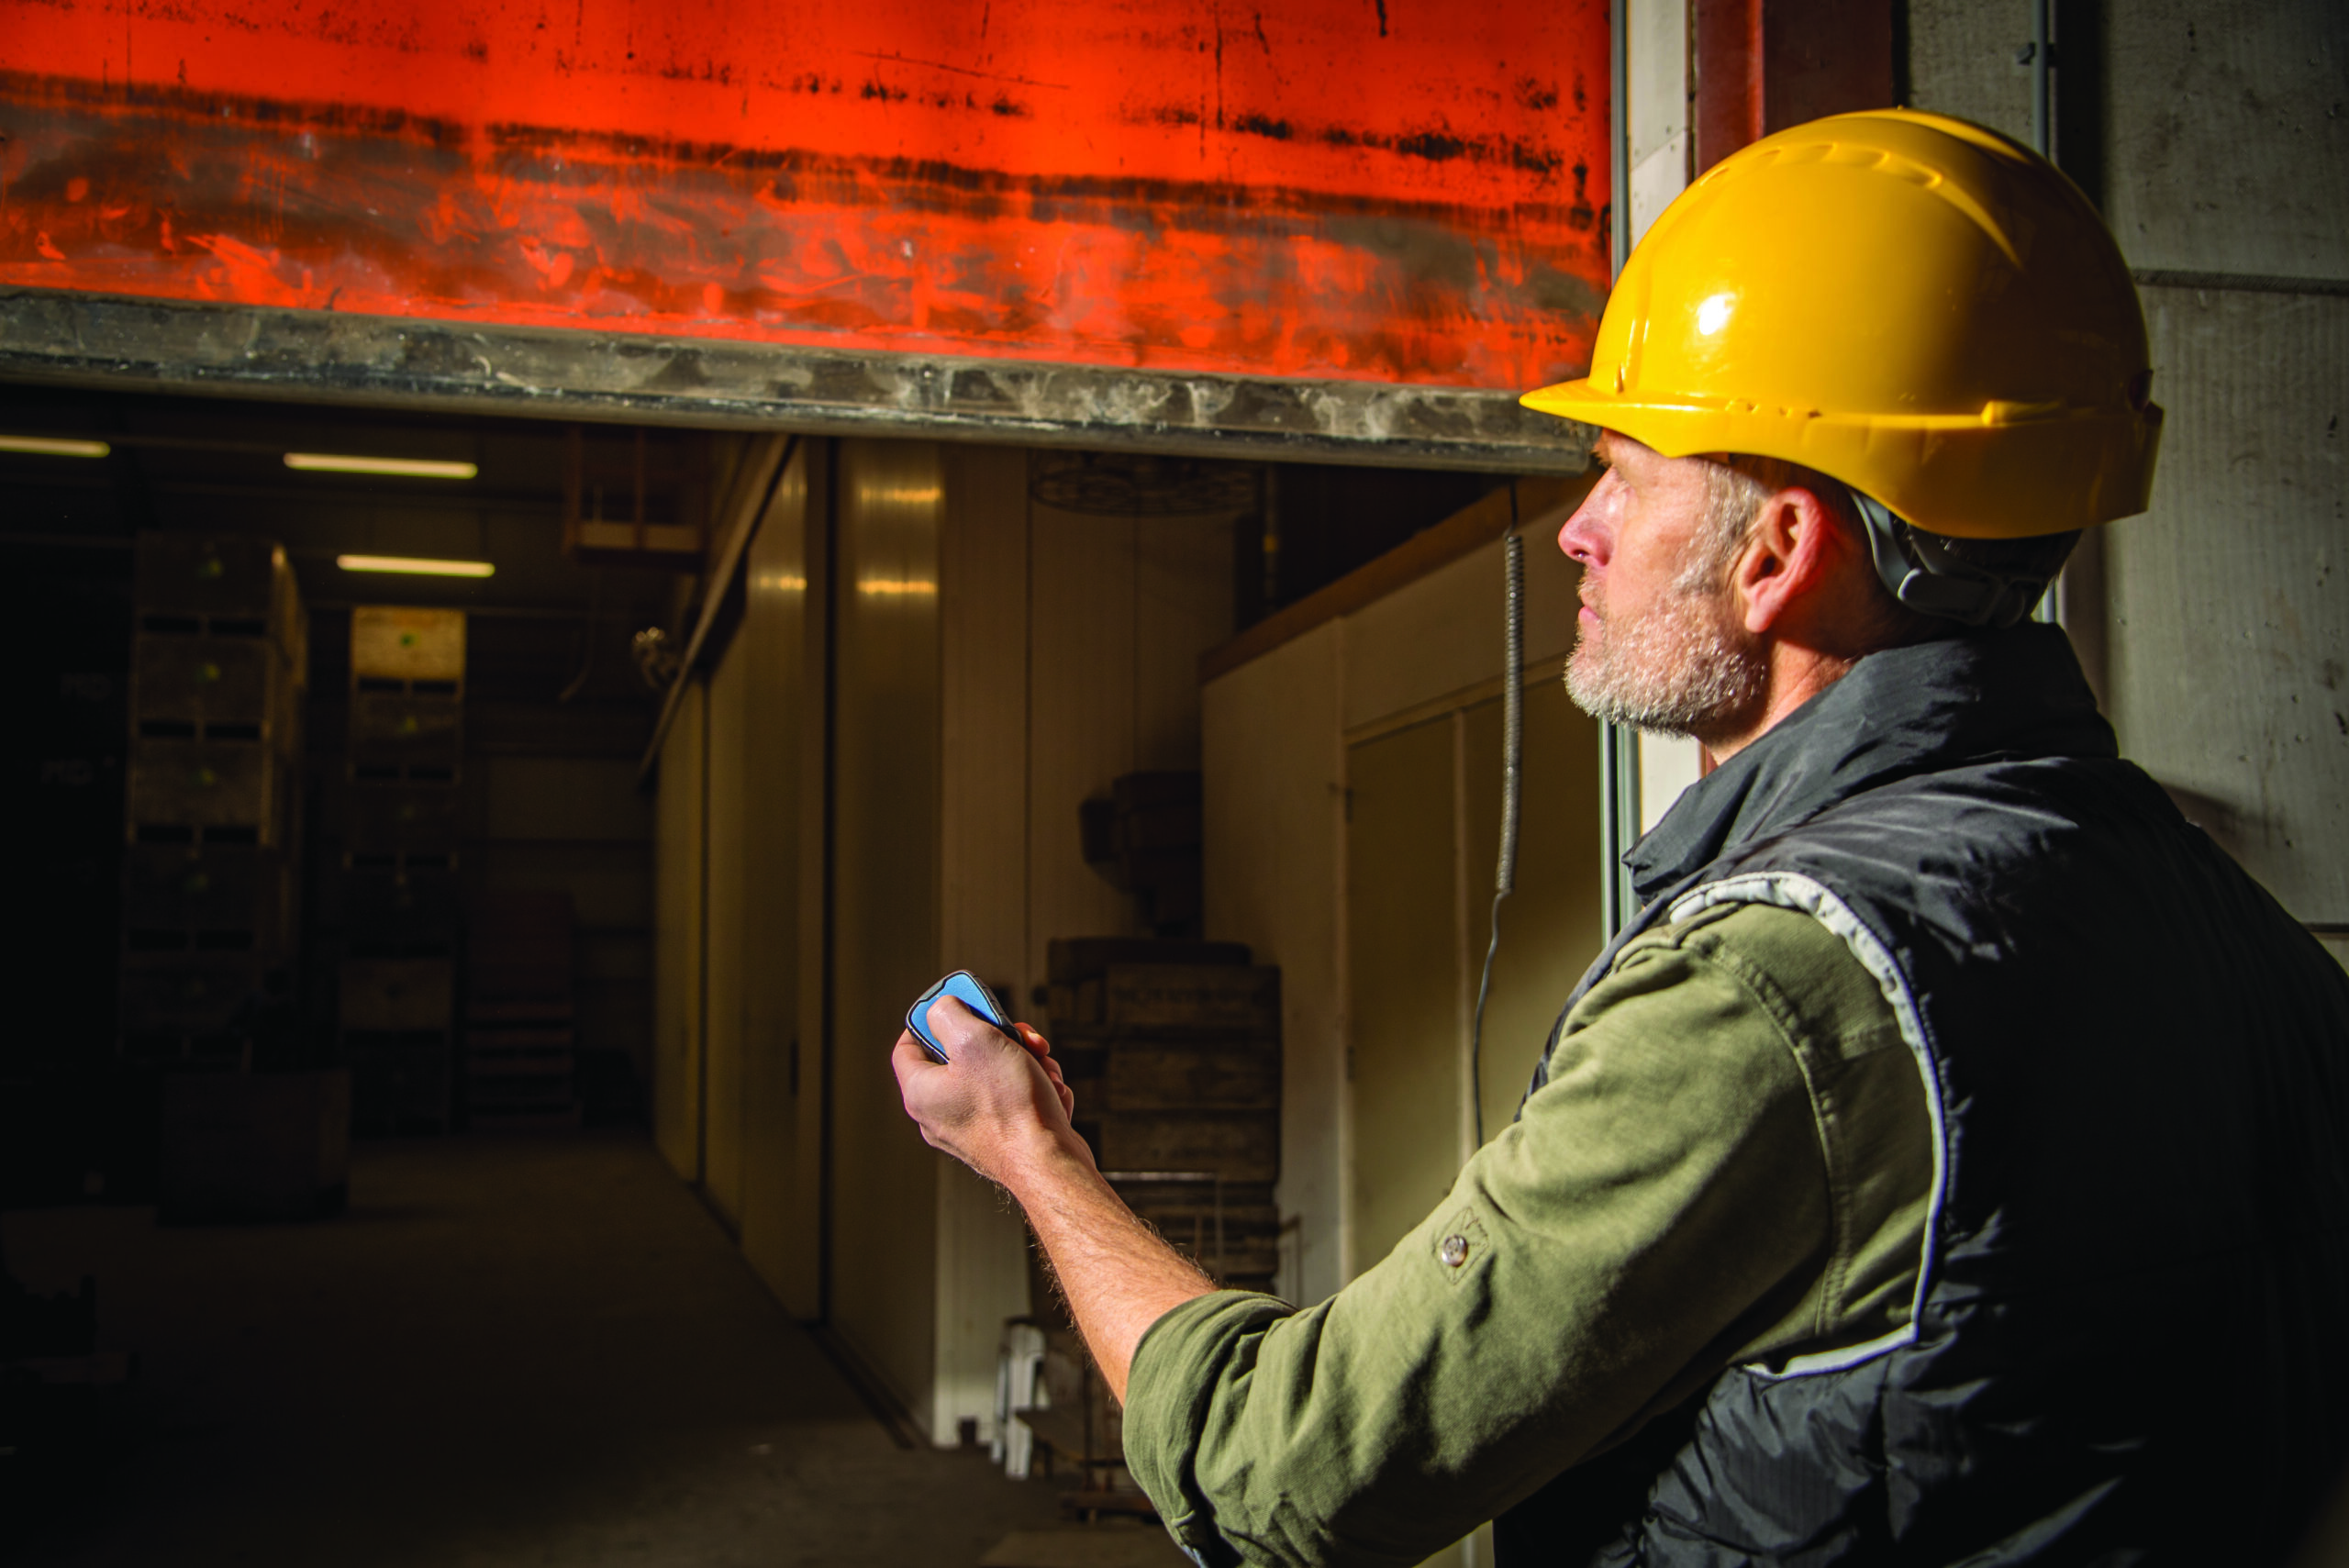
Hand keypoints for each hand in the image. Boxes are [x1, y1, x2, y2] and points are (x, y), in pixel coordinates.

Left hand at [892, 997, 1089, 1184]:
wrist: (1049, 1162)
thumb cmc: (1011, 1108)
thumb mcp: (974, 1039)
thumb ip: (950, 1014)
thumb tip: (943, 1007)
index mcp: (922, 1093)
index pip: (907, 1047)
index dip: (928, 1019)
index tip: (956, 1005)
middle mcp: (941, 1115)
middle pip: (961, 1057)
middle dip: (996, 1038)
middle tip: (1016, 1033)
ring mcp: (971, 1130)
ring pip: (994, 1076)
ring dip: (1023, 1062)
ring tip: (1041, 1069)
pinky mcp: (1002, 1139)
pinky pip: (1014, 1100)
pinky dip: (1035, 1089)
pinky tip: (1048, 1094)